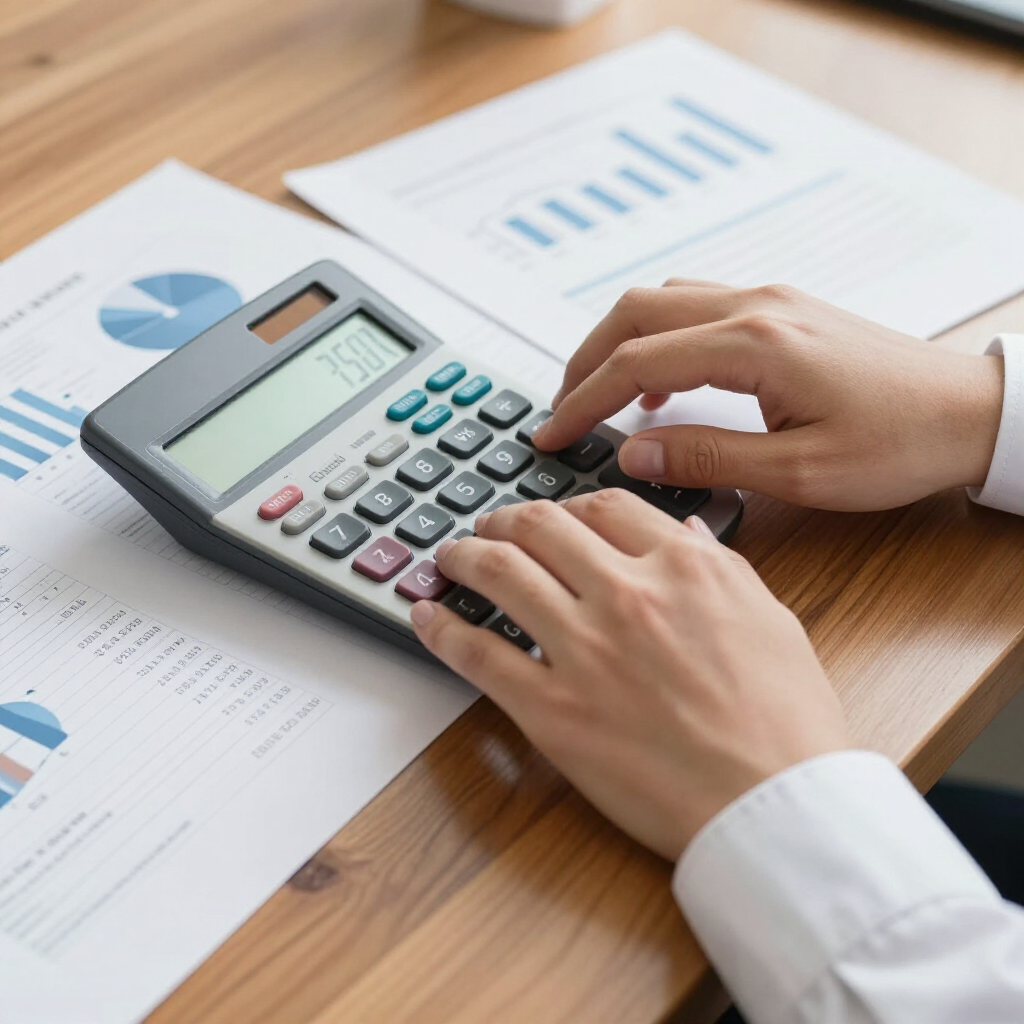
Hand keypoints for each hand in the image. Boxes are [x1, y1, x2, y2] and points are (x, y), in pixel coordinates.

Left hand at [410, 493, 849, 860]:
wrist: (774, 806)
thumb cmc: (786, 721)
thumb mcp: (771, 619)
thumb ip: (720, 567)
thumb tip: (688, 532)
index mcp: (683, 568)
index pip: (606, 508)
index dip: (570, 505)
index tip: (555, 516)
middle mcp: (627, 594)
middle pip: (541, 528)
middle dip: (506, 519)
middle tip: (490, 527)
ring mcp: (583, 650)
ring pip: (500, 573)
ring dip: (464, 555)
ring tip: (450, 556)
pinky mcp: (551, 709)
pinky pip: (479, 655)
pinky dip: (443, 628)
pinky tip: (426, 615)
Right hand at [534, 282, 1003, 510]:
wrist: (969, 411)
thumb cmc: (900, 442)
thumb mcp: (799, 472)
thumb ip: (707, 459)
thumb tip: (635, 452)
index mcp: (755, 346)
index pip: (637, 365)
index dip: (584, 402)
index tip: (552, 435)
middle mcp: (755, 307)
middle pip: (635, 312)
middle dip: (585, 361)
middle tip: (560, 410)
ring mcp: (769, 301)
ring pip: (662, 300)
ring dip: (619, 342)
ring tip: (598, 396)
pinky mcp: (781, 310)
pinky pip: (696, 307)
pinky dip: (659, 338)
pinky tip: (662, 385)